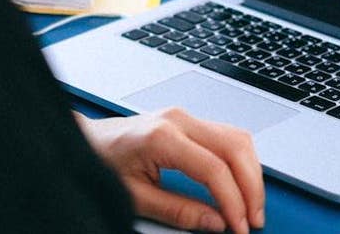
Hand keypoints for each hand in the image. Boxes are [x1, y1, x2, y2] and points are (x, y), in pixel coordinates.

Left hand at [75, 108, 263, 233]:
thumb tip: (214, 222)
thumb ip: (178, 211)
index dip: (233, 201)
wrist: (86, 139)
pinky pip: (227, 136)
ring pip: (237, 138)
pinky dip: (240, 161)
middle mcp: (178, 120)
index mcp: (162, 137)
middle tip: (253, 219)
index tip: (239, 226)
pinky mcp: (188, 120)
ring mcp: (185, 116)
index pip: (214, 169)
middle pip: (235, 148)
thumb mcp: (135, 196)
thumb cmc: (103, 162)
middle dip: (251, 187)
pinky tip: (240, 184)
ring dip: (251, 173)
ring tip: (250, 206)